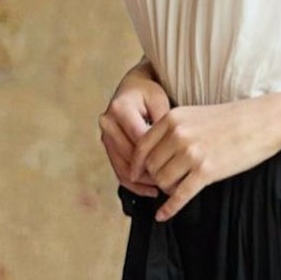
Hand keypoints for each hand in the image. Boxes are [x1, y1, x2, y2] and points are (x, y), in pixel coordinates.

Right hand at [99, 61, 171, 195]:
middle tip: (171, 185)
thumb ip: (162, 124)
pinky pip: (119, 170)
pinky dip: (134, 183)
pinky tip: (149, 190)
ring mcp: (105, 136)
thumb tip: (167, 151)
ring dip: (141, 182)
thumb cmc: (149, 94)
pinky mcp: (107, 147)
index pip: (140, 141)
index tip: (175, 170)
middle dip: (150, 173)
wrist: (132, 89)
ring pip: (122, 167)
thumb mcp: (160, 102)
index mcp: (120, 109)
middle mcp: (108, 123)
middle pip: (130, 157)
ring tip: (161, 190)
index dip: (157, 158)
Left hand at [127, 95, 280, 219]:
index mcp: (172, 119)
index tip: (136, 175)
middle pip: (150, 167)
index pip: (141, 147)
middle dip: (155, 178)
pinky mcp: (206, 172)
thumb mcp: (195, 114)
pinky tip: (162, 216)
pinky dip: (169, 208)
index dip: (137, 165)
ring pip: (163, 182)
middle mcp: (178, 136)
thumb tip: (155, 153)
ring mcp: (191, 154)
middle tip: (165, 182)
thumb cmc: (233, 119)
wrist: (264, 122)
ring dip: (167, 189)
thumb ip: (174, 130)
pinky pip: (180, 196)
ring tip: (178, 187)